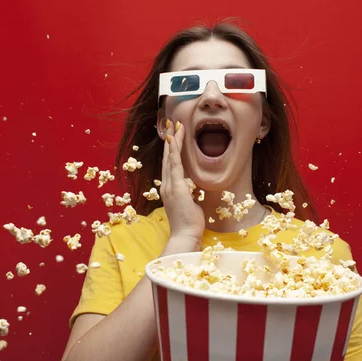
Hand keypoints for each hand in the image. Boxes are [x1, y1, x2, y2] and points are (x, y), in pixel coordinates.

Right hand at [159, 119, 205, 242]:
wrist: (185, 236)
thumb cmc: (190, 224)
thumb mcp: (191, 205)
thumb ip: (190, 196)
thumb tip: (195, 192)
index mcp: (170, 189)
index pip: (170, 165)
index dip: (171, 150)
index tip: (173, 136)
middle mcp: (166, 185)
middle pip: (168, 158)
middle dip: (170, 140)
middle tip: (172, 124)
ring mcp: (169, 186)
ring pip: (170, 158)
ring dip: (172, 140)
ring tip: (175, 125)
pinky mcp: (176, 187)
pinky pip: (174, 165)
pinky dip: (174, 151)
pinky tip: (174, 140)